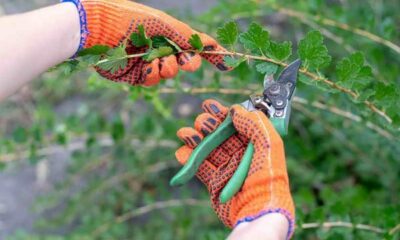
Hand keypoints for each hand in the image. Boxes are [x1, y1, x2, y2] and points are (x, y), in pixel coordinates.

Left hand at [63, 0, 229, 85]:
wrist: (97, 29)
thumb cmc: (130, 19)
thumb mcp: (163, 23)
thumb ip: (187, 35)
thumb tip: (211, 44)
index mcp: (169, 31)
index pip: (195, 43)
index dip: (211, 53)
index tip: (226, 63)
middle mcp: (161, 46)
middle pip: (187, 61)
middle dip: (190, 63)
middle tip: (186, 61)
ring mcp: (148, 61)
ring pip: (170, 73)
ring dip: (169, 69)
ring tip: (159, 62)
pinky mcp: (135, 74)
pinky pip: (153, 80)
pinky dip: (153, 75)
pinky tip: (146, 68)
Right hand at [175, 99, 294, 237]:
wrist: (257, 208)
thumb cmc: (268, 176)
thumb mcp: (269, 144)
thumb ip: (255, 123)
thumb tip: (235, 110)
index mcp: (254, 143)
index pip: (235, 123)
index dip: (221, 112)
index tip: (209, 105)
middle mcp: (240, 154)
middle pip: (218, 133)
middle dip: (207, 124)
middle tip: (203, 123)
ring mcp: (226, 167)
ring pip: (206, 148)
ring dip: (193, 138)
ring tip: (185, 133)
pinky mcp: (214, 181)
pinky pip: (199, 167)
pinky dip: (188, 159)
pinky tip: (182, 152)